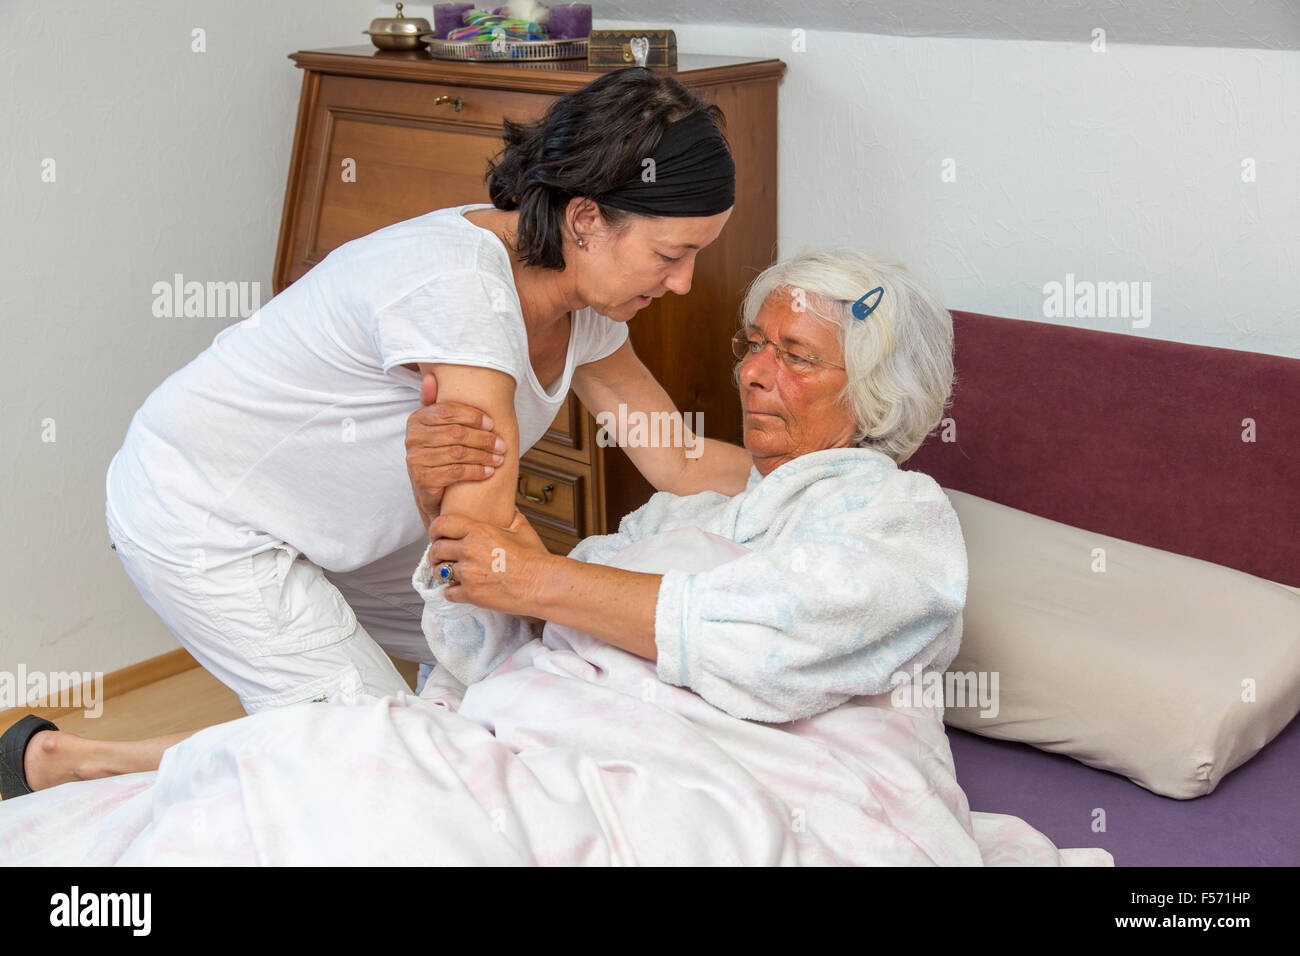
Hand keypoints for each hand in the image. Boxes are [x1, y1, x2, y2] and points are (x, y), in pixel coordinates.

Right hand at [406, 370, 506, 531]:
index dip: (472, 416)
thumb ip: (435, 403)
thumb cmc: (437, 451)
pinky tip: (489, 471)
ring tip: (499, 458)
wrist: (429, 488)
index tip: (491, 423)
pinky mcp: (423, 480)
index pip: (447, 411)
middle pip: (455, 433)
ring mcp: (416, 459)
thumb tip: (432, 376)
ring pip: (458, 453)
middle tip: (502, 444)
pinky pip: (455, 472)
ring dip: (483, 456)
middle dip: (483, 439)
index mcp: (416, 419)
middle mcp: (412, 438)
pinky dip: (476, 472)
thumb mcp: (435, 426)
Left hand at [428, 511, 552, 616]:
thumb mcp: (522, 528)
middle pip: (436, 549)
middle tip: (441, 557)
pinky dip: (451, 592)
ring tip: (449, 573)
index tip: (437, 535)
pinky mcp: (470, 594)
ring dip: (441, 572)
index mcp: (478, 531)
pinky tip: (459, 589)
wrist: (542, 583)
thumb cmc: (535, 557)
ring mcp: (468, 573)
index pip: (441, 524)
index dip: (436, 530)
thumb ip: (510, 516)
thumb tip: (509, 508)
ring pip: (438, 571)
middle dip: (436, 553)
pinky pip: (448, 592)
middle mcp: (469, 550)